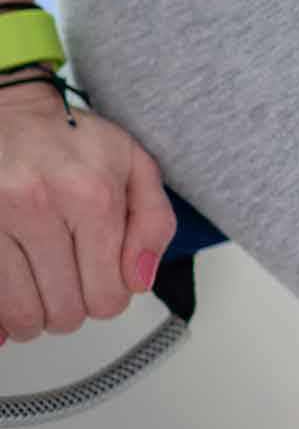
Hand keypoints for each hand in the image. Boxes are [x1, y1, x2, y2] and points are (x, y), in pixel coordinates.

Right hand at [0, 79, 175, 345]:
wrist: (9, 112)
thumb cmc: (73, 142)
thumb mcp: (134, 166)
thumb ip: (154, 224)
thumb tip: (139, 281)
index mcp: (92, 196)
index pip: (108, 296)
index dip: (108, 298)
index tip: (101, 281)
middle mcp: (39, 208)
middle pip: (65, 313)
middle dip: (72, 309)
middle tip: (68, 286)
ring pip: (21, 316)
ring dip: (33, 316)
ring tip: (38, 290)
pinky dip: (0, 315)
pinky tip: (11, 296)